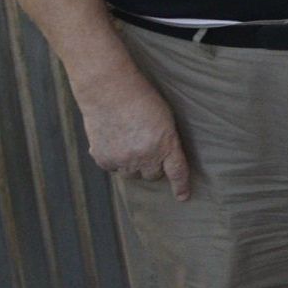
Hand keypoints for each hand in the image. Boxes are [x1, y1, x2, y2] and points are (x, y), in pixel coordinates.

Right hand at [78, 66, 191, 199]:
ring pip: (131, 175)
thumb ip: (165, 140)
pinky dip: (113, 159)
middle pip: (152, 176)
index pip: (177, 172)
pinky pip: (112, 168)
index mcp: (166, 144)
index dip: (181, 186)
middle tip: (145, 149)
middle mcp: (146, 156)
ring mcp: (124, 160)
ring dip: (132, 165)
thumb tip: (161, 159)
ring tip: (128, 142)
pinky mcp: (104, 159)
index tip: (183, 197)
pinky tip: (112, 140)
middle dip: (152, 167)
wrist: (109, 90)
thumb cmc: (140, 98)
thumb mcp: (164, 118)